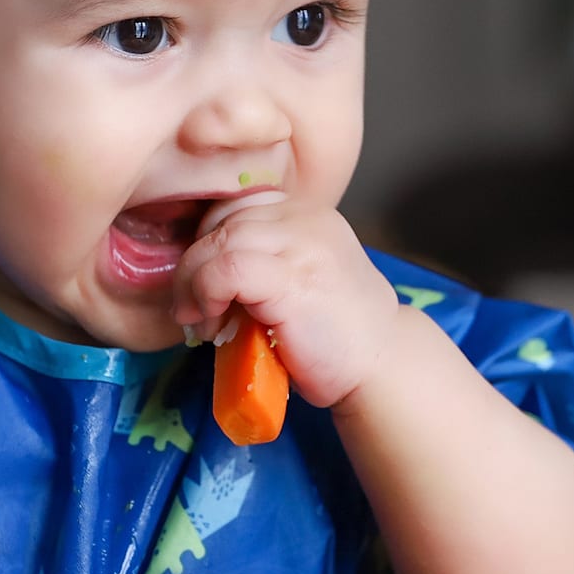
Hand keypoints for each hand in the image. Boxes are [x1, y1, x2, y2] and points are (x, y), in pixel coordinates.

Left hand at [172, 198, 400, 409]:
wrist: (381, 366)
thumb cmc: (332, 334)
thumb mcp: (294, 280)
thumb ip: (259, 260)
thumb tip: (193, 270)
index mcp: (305, 213)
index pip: (234, 207)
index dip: (206, 244)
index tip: (202, 285)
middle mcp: (305, 218)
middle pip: (221, 220)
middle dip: (193, 265)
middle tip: (192, 309)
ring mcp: (301, 243)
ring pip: (218, 241)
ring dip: (193, 284)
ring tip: (202, 322)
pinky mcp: (292, 277)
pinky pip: (225, 269)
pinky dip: (205, 294)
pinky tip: (212, 323)